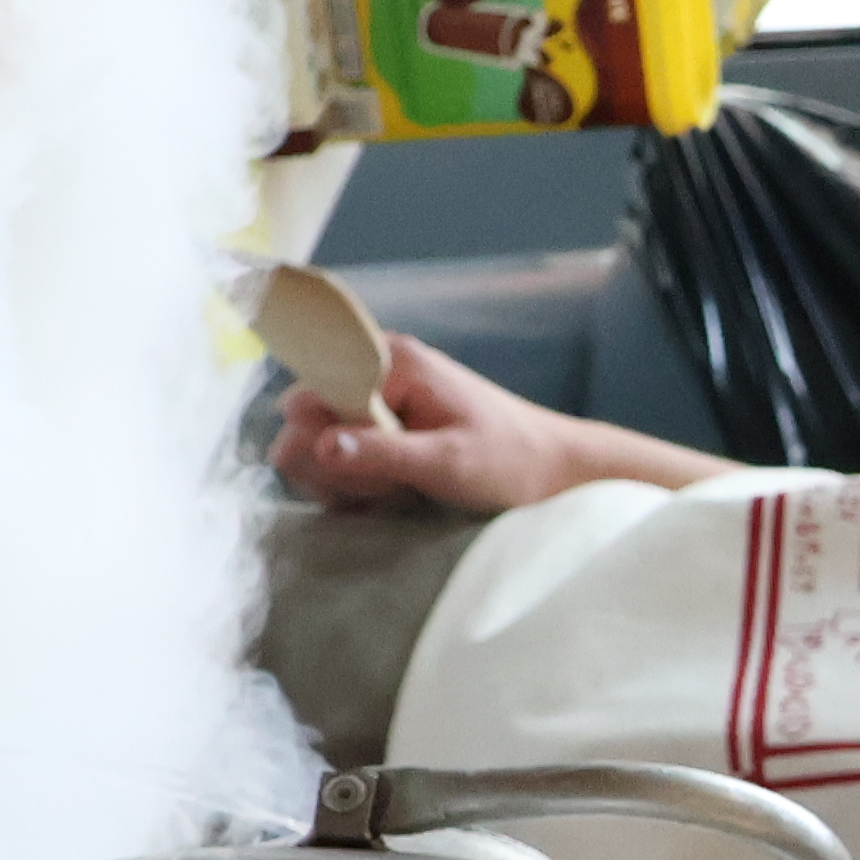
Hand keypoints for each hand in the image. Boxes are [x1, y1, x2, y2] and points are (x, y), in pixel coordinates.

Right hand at [275, 333, 585, 512]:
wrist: (553, 473)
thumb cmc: (510, 461)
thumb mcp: (447, 462)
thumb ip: (381, 453)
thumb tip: (316, 445)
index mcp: (394, 362)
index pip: (312, 392)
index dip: (323, 440)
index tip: (360, 471)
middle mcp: (378, 374)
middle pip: (307, 422)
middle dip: (334, 466)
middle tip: (385, 488)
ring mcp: (378, 404)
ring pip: (317, 447)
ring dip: (345, 481)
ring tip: (394, 493)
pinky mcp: (382, 433)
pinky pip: (338, 461)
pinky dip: (355, 487)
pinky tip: (389, 498)